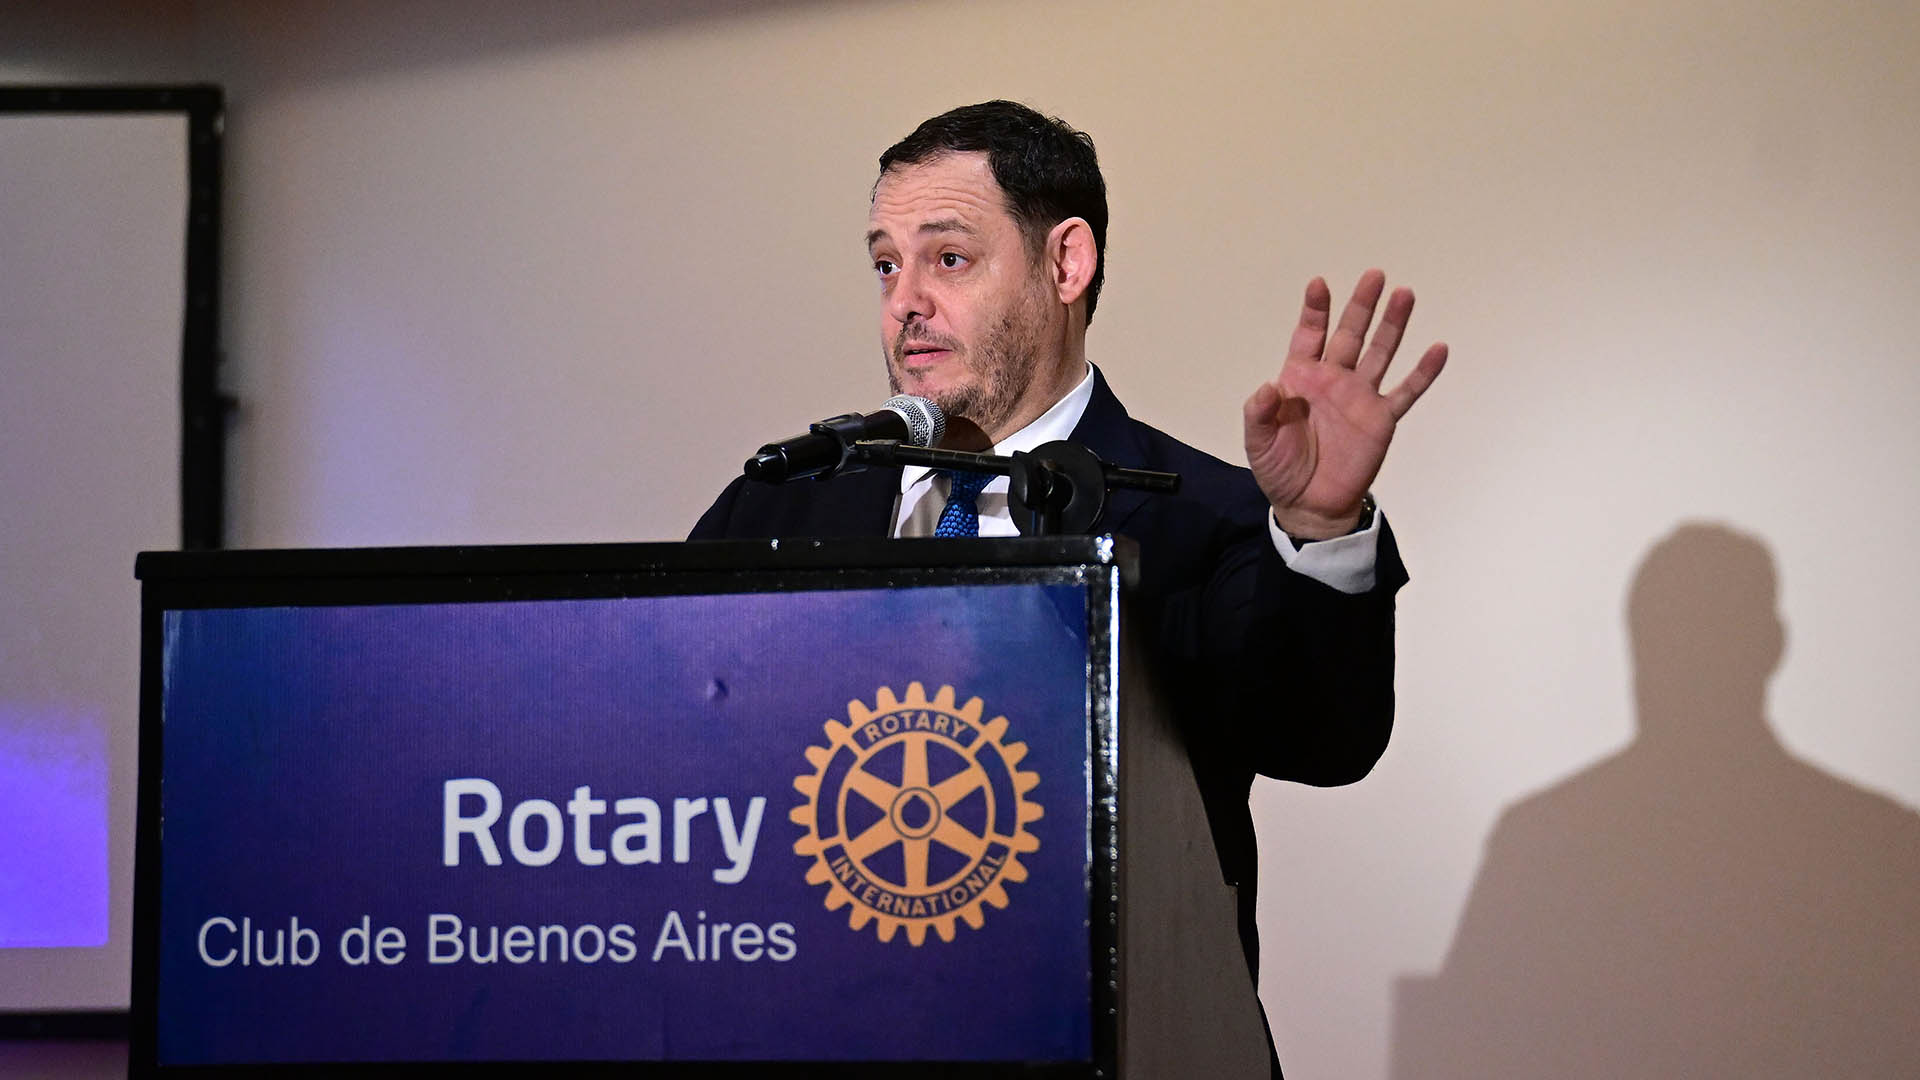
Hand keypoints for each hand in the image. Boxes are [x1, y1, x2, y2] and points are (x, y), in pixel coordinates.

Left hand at [1243, 270, 1447, 539]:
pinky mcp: (1381, 419)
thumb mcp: (1258, 442)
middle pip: (1350, 334)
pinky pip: (1406, 392)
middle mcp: (1333, 379)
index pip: (1309, 336)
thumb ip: (1259, 413)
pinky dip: (1423, 372)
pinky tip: (1438, 349)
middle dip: (1361, 306)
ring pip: (1380, 353)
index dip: (1315, 310)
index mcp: (1300, 378)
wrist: (1309, 504)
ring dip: (1392, 325)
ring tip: (1405, 295)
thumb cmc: (1280, 469)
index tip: (1319, 284)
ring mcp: (1360, 397)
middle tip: (1374, 276)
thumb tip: (1269, 387)